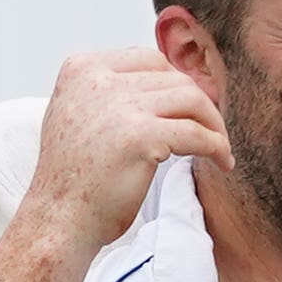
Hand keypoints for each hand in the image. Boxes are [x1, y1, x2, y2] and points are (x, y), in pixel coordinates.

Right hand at [19, 48, 229, 264]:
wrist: (60, 220)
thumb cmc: (73, 179)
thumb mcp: (77, 115)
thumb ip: (109, 92)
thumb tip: (163, 80)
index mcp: (81, 69)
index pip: (147, 60)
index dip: (174, 83)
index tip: (190, 108)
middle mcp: (97, 80)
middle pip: (172, 77)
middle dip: (199, 104)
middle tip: (211, 129)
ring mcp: (120, 106)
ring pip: (191, 99)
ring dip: (212, 123)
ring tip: (218, 146)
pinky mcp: (141, 136)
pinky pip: (197, 134)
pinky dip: (216, 146)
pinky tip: (221, 160)